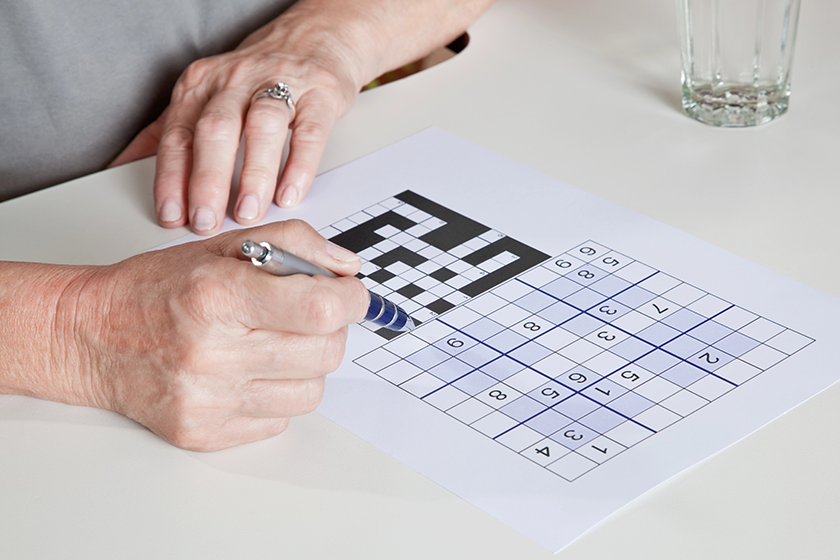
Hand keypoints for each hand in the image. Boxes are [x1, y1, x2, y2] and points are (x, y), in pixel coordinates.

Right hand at [75, 220, 366, 450]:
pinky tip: (249, 372)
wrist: (94, 337)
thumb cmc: (160, 288)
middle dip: (331, 330)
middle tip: (309, 316)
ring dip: (306, 366)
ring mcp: (209, 400)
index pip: (321, 308)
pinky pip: (281, 420)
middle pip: (325, 353)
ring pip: (311, 392)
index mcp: (219, 296)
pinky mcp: (206, 433)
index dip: (352, 301)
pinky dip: (277, 394)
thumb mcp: (226, 245)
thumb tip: (348, 270)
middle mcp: (213, 353)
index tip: (352, 295)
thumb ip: (295, 245)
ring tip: (273, 344)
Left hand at [112, 6, 366, 234]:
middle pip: (216, 130)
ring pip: (261, 127)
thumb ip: (167, 130)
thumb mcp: (203, 95)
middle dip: (207, 180)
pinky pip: (308, 132)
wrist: (313, 39)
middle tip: (207, 221)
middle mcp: (236, 82)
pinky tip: (289, 194)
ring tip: (248, 211)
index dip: (172, 179)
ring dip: (253, 174)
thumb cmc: (255, 78)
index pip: (179, 135)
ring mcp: (280, 85)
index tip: (173, 216)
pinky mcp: (318, 95)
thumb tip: (122, 165)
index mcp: (201, 86)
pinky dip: (298, 166)